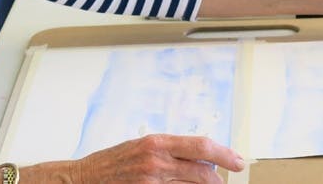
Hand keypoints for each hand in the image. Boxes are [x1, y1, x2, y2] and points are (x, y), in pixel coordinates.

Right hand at [73, 134, 244, 182]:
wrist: (85, 178)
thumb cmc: (113, 162)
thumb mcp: (142, 146)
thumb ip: (170, 151)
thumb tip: (201, 158)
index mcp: (156, 143)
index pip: (200, 146)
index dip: (224, 153)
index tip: (237, 160)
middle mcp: (156, 161)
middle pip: (202, 172)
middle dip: (218, 178)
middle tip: (225, 178)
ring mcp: (152, 182)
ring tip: (203, 183)